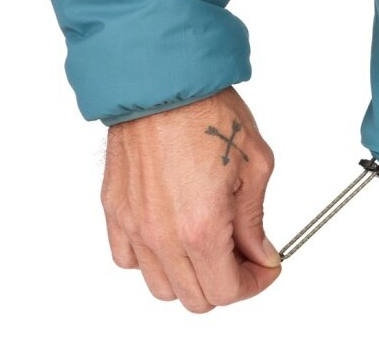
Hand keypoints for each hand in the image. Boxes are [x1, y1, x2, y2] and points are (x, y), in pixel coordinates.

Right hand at [101, 86, 281, 310]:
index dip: (254, 284)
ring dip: (189, 276)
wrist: (165, 80)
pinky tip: (171, 234)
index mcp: (201, 227)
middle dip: (226, 282)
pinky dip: (151, 259)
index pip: (227, 291)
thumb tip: (260, 253)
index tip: (264, 267)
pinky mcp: (114, 209)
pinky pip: (127, 259)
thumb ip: (255, 221)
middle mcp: (162, 234)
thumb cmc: (208, 111)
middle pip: (195, 298)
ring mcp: (133, 224)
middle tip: (242, 254)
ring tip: (207, 244)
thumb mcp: (254, 165)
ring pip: (160, 286)